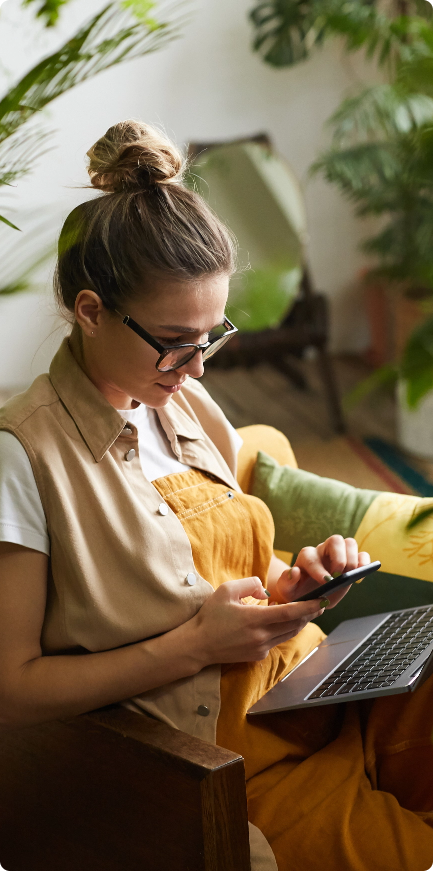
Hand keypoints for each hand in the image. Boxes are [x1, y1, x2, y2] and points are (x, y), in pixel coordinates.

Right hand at [191, 576, 324, 665]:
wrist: (198, 644)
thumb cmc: (210, 615)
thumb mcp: (226, 590)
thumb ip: (250, 583)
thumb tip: (266, 591)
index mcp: (255, 619)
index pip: (290, 613)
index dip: (308, 607)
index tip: (321, 601)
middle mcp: (261, 636)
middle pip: (295, 625)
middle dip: (309, 614)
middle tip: (319, 603)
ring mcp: (261, 648)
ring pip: (288, 634)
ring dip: (299, 623)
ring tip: (306, 612)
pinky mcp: (257, 656)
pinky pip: (276, 641)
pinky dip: (283, 630)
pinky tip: (282, 622)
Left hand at [271, 536, 370, 607]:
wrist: (309, 595)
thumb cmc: (297, 591)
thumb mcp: (287, 590)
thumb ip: (287, 582)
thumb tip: (294, 571)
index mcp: (306, 557)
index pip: (312, 557)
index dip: (318, 568)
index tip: (325, 581)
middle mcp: (323, 551)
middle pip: (335, 540)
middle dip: (339, 558)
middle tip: (338, 576)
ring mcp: (339, 554)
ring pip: (350, 543)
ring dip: (353, 559)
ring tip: (349, 576)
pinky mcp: (351, 561)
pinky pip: (362, 554)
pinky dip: (364, 563)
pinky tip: (359, 577)